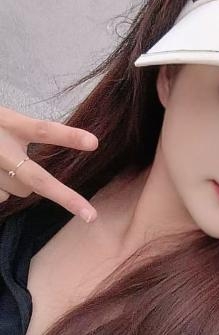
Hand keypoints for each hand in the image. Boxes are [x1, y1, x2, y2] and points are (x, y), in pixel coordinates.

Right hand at [0, 105, 97, 222]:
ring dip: (20, 183)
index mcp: (9, 124)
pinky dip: (3, 189)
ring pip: (20, 189)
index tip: (94, 143)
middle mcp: (1, 150)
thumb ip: (25, 131)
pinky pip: (1, 197)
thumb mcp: (6, 119)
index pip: (42, 130)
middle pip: (36, 179)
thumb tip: (53, 159)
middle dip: (65, 197)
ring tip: (5, 163)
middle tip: (89, 215)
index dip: (68, 136)